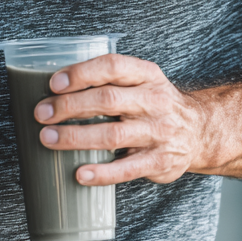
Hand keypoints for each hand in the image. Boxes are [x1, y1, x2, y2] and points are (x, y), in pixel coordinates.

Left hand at [33, 54, 208, 185]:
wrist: (200, 131)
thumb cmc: (155, 104)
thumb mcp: (141, 81)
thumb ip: (108, 81)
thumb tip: (56, 88)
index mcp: (147, 75)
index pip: (112, 67)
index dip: (81, 73)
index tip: (54, 83)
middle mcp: (154, 101)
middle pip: (107, 101)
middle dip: (69, 107)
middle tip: (42, 114)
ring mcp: (159, 133)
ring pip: (112, 135)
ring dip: (75, 138)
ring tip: (48, 139)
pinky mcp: (160, 162)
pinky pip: (126, 169)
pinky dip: (101, 173)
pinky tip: (80, 174)